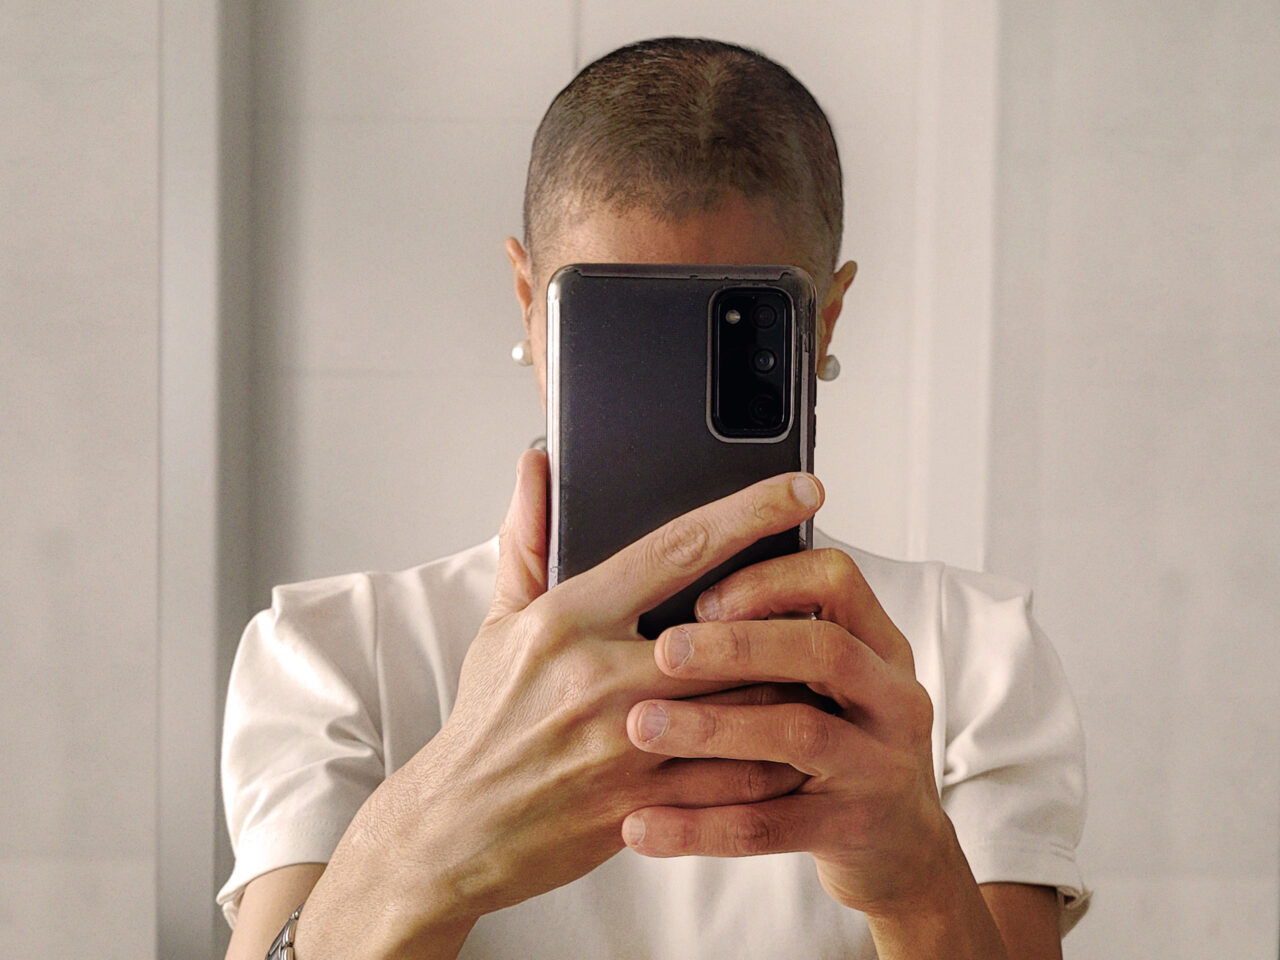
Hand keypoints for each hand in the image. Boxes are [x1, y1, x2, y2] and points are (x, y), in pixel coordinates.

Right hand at [295, 451, 825, 958]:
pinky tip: (802, 739)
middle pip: (731, 629)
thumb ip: (529, 539)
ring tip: (831, 662)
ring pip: (746, 704)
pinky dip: (776, 757)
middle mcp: (600, 676)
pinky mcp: (641, 803)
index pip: (676, 548)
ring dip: (794, 682)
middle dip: (792, 607)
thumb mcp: (499, 623)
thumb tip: (539, 462)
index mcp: (569, 619)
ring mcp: (624, 745)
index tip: (801, 489)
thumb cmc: (488, 719)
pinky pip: (734, 779)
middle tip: (835, 589)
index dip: (749, 512)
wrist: (456, 828)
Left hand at [620, 548, 959, 919]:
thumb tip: (672, 600)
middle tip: (664, 651)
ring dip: (712, 727)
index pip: (837, 580)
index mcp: (880, 646)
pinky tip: (640, 825)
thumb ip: (780, 641)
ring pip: (798, 733)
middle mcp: (891, 698)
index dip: (768, 581)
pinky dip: (699, 825)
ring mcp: (878, 766)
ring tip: (642, 726)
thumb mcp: (834, 682)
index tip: (701, 599)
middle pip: (824, 651)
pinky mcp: (850, 829)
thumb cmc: (844, 742)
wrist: (905, 847)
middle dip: (738, 646)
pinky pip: (769, 826)